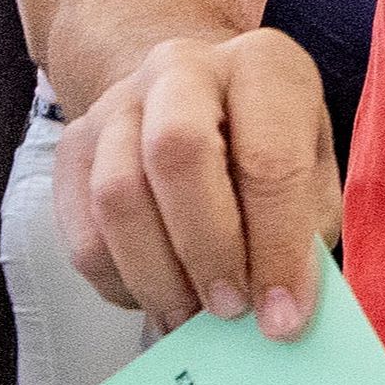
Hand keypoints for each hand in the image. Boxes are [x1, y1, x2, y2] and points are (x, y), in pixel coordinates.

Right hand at [59, 26, 338, 336]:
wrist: (193, 101)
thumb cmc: (267, 147)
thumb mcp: (311, 175)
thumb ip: (302, 237)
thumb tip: (277, 314)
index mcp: (261, 67)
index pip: (267, 158)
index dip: (276, 248)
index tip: (283, 317)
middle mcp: (182, 69)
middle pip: (175, 153)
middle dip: (207, 248)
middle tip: (230, 310)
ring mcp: (117, 104)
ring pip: (116, 196)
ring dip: (158, 276)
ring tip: (193, 317)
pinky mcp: (73, 148)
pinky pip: (83, 233)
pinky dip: (121, 283)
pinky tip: (158, 297)